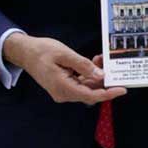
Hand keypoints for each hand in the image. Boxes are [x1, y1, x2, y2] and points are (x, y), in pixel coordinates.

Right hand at [4, 33, 126, 104]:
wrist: (25, 52)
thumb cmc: (41, 51)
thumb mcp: (64, 54)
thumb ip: (83, 65)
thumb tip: (100, 75)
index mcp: (63, 88)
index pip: (90, 95)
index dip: (108, 94)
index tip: (122, 90)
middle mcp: (63, 93)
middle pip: (90, 92)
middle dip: (104, 81)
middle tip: (113, 67)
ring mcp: (62, 91)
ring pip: (86, 87)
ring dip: (96, 76)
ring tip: (101, 59)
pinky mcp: (63, 86)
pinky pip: (79, 83)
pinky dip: (88, 75)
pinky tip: (93, 62)